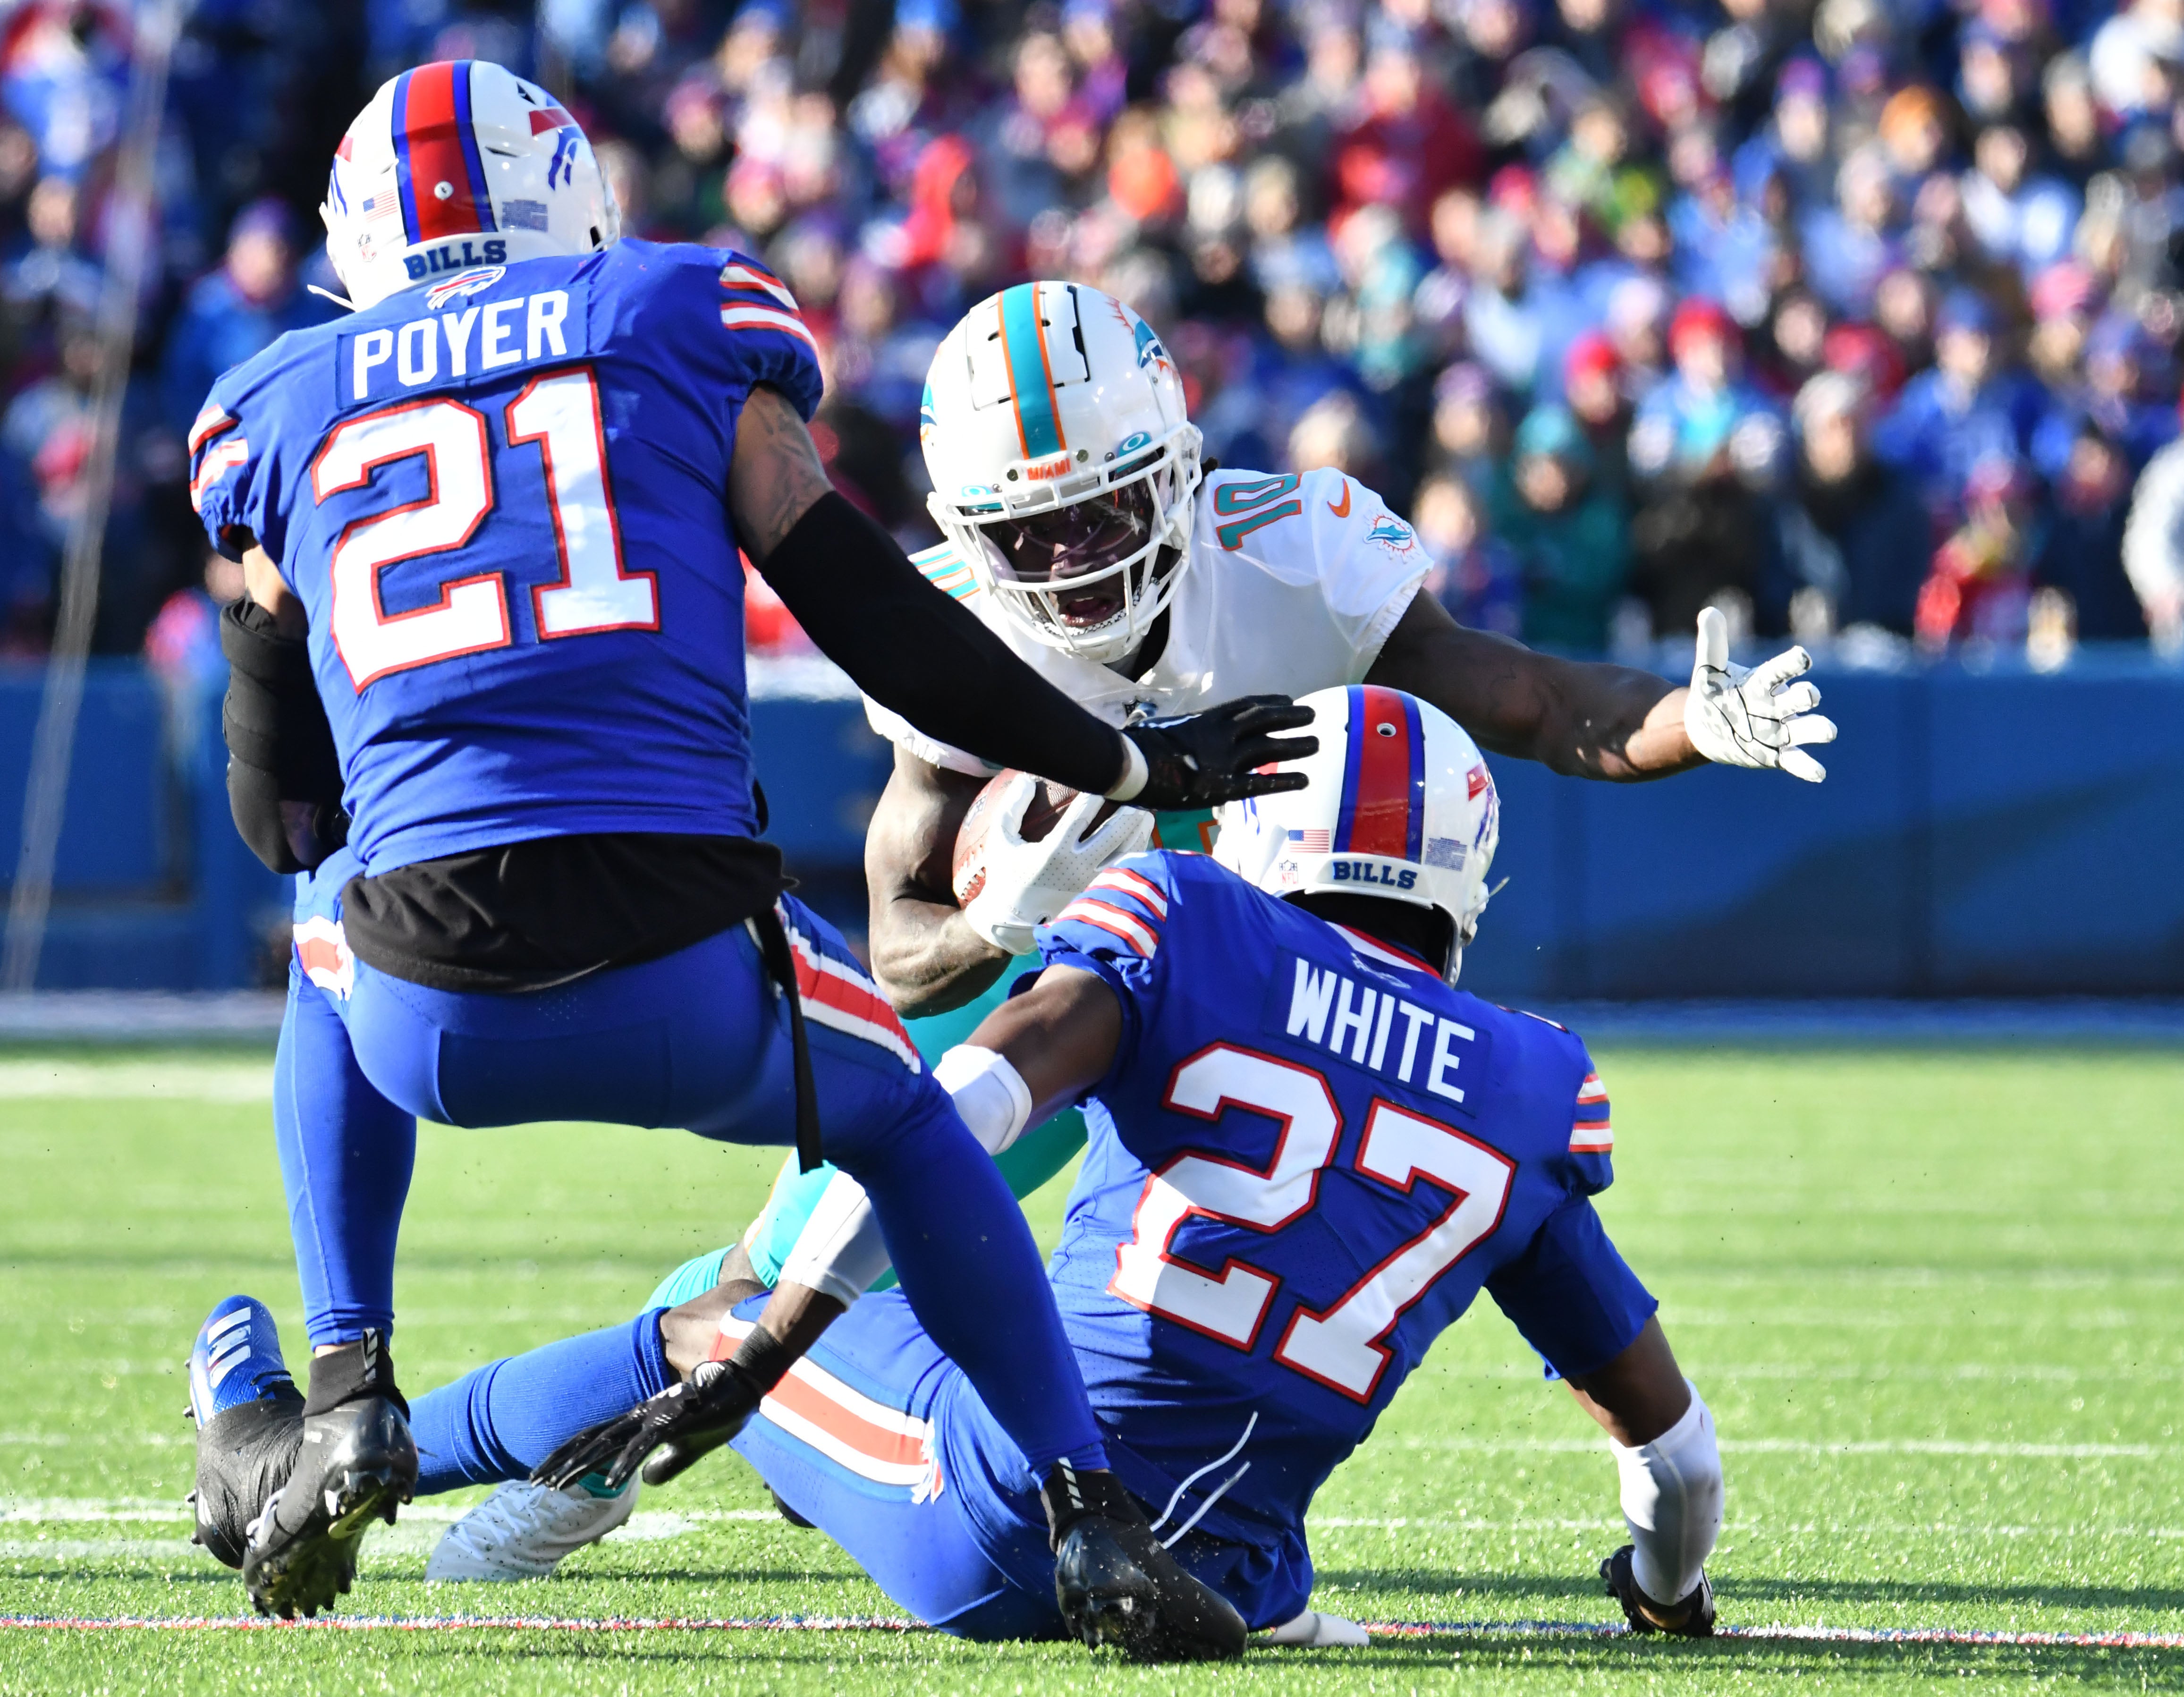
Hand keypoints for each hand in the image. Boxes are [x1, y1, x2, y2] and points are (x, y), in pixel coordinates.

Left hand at [531, 1359, 763, 1491]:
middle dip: (561, 1462)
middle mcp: (641, 1415)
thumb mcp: (691, 1445)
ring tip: (556, 1486)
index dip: (568, 1454)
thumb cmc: (721, 1409)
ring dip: (580, 1466)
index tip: (544, 1474)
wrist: (747, 1381)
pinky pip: (643, 1447)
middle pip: (592, 1440)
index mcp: (642, 1419)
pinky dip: (624, 1464)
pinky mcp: (674, 1421)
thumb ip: (667, 1465)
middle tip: (533, 1481)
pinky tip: (609, 1482)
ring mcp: (655, 1417)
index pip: (596, 1437)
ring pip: (608, 1444)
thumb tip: (644, 1483)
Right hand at [960, 778, 1153, 954]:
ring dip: (1139, 831)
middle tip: (1137, 794)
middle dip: (1129, 811)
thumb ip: (1011, 808)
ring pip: (1126, 853)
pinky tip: (1140, 840)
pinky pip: (1126, 871)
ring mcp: (1093, 885)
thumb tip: (1027, 779)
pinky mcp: (1100, 896)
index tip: (1102, 779)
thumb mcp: (1001, 842)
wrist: (1014, 923)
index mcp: (1053, 853)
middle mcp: (1077, 869)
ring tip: (1145, 813)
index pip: (1081, 816)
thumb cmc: (1006, 877)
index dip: (1095, 794)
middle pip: (1114, 834)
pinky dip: (1137, 853)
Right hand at [1114, 696, 1316, 810]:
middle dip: (1289, 717)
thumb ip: (1168, 728)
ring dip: (1295, 745)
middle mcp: (1221, 735)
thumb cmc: (1135, 746)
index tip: (1287, 699)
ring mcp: (1224, 759)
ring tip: (1317, 743)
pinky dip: (1284, 781)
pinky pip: (1261, 783)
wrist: (1128, 765)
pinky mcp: (1223, 786)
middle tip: (1311, 715)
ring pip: (1269, 748)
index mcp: (1205, 720)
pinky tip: (1305, 781)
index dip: (1268, 702)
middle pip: (1264, 720)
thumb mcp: (1156, 728)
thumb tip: (1151, 723)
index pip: (1245, 706)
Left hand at [1682, 608, 1835, 783]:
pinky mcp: (1776, 753)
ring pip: (1807, 728)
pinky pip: (1796, 760)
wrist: (1707, 727)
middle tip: (1809, 695)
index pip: (1784, 669)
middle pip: (1802, 697)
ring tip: (1828, 731)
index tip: (1802, 658)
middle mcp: (1778, 704)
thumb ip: (1712, 644)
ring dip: (1817, 729)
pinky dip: (1807, 767)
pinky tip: (1818, 774)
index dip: (1794, 663)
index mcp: (1765, 682)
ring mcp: (1780, 729)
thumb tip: (1709, 612)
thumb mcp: (1708, 671)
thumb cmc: (1714, 694)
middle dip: (1807, 696)